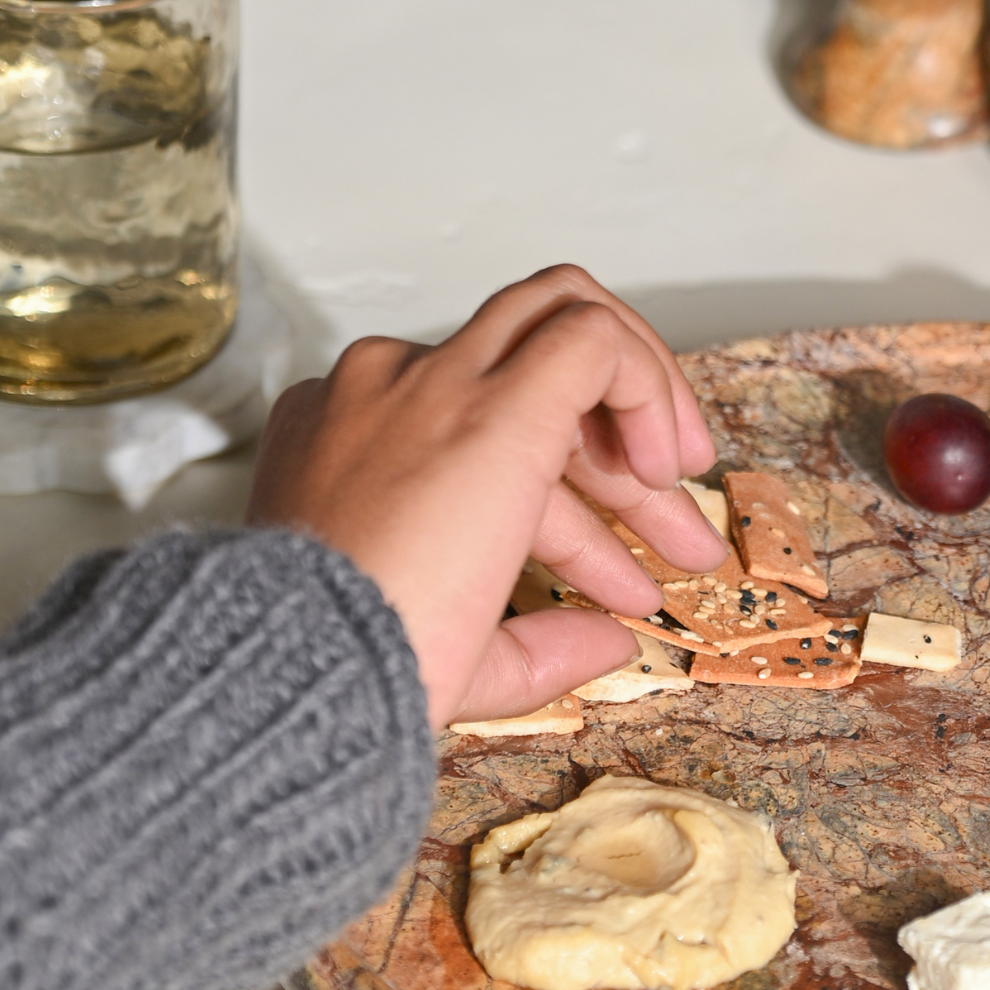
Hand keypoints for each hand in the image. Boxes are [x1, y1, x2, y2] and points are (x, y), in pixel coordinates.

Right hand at [247, 265, 724, 727]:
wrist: (301, 670)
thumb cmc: (342, 670)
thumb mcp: (442, 651)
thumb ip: (530, 643)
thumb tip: (605, 643)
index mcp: (343, 435)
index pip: (478, 430)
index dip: (569, 508)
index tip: (620, 575)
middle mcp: (383, 388)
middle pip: (529, 366)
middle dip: (614, 445)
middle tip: (673, 528)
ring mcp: (435, 382)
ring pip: (564, 319)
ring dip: (644, 399)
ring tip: (688, 499)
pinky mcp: (498, 397)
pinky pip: (595, 338)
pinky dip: (649, 387)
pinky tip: (663, 470)